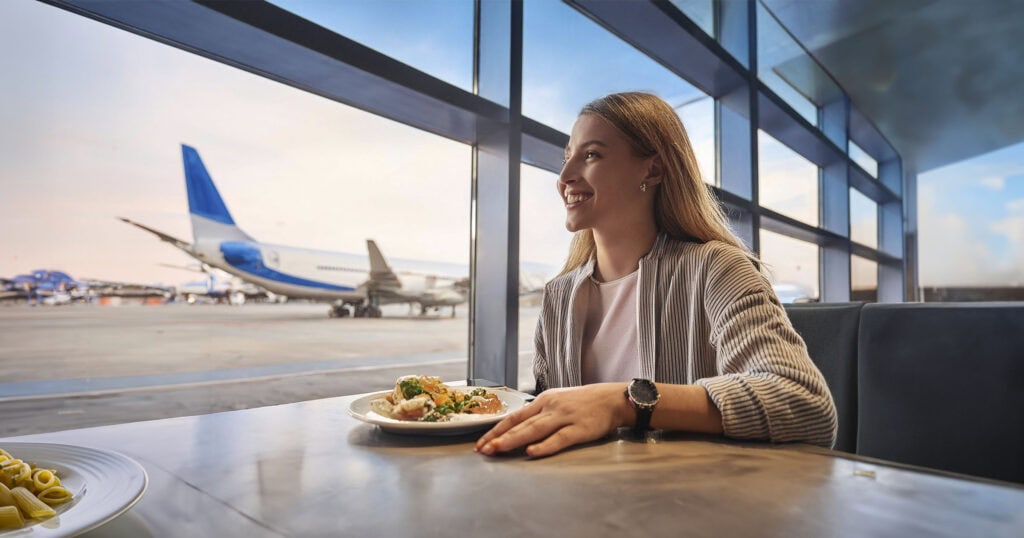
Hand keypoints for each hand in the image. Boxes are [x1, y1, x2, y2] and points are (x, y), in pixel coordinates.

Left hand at [475, 383, 632, 457]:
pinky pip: (559, 438)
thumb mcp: (558, 402)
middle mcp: (550, 407)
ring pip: (534, 430)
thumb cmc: (584, 403)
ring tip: (497, 449)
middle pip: (520, 424)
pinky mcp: (580, 429)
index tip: (481, 443)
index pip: (514, 417)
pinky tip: (532, 452)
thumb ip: (539, 414)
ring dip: (513, 440)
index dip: (496, 430)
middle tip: (482, 450)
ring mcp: (565, 417)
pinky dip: (544, 446)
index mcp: (543, 401)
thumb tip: (517, 429)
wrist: (613, 399)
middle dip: (499, 437)